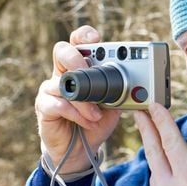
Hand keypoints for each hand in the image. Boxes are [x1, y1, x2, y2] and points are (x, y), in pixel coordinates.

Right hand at [35, 26, 121, 171]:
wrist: (82, 150)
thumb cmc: (96, 121)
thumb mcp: (114, 104)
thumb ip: (121, 90)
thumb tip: (142, 84)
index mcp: (80, 67)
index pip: (78, 42)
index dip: (84, 35)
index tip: (95, 38)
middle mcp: (63, 73)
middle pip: (62, 51)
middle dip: (77, 60)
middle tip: (90, 73)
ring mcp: (51, 89)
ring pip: (63, 83)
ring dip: (84, 101)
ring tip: (97, 114)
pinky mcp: (44, 106)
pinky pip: (57, 103)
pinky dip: (76, 114)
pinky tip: (88, 121)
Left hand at [133, 104, 186, 185]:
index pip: (170, 142)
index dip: (161, 121)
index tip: (153, 107)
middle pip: (152, 152)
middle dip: (145, 129)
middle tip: (139, 112)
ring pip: (155, 169)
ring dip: (158, 153)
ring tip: (163, 140)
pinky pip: (156, 184)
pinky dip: (162, 172)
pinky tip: (170, 167)